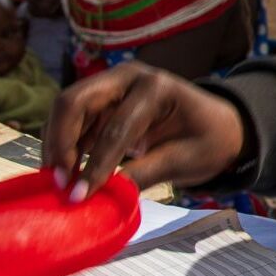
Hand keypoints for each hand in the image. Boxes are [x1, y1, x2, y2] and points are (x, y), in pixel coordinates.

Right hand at [43, 61, 248, 199]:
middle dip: (61, 142)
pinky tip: (67, 171)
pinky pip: (73, 119)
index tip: (78, 197)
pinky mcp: (104, 100)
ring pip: (67, 109)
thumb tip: (98, 197)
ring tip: (59, 182)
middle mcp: (129, 77)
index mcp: (156, 88)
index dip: (95, 165)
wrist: (218, 125)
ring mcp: (113, 85)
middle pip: (75, 102)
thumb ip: (142, 175)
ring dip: (57, 144)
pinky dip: (65, 144)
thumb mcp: (183, 160)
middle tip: (59, 183)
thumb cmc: (208, 140)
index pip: (115, 128)